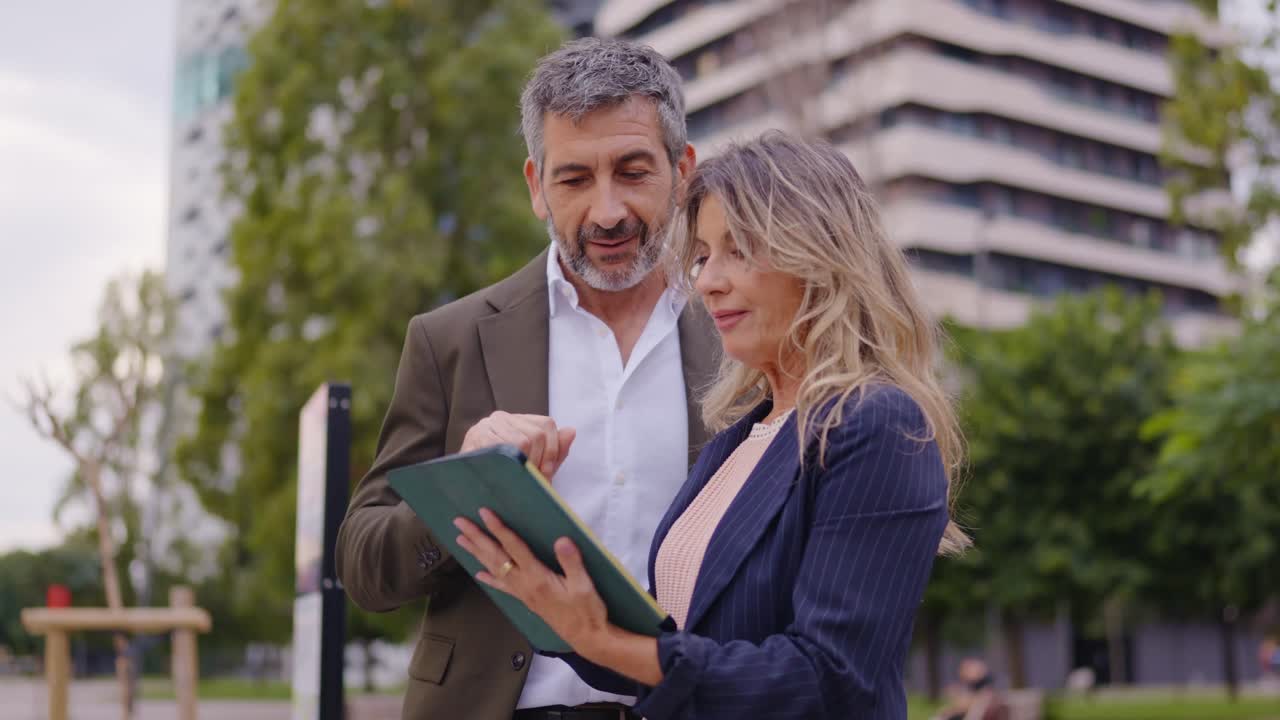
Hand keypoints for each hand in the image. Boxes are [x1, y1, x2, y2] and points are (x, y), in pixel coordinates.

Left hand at [453, 508, 612, 658]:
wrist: (586, 636)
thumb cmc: (586, 610)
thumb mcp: (584, 585)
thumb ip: (572, 562)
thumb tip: (561, 540)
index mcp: (537, 577)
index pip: (514, 547)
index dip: (499, 528)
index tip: (485, 513)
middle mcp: (524, 584)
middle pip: (495, 556)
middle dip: (477, 537)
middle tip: (460, 522)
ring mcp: (523, 592)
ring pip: (494, 568)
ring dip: (476, 553)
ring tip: (461, 540)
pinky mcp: (526, 599)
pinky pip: (502, 586)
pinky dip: (489, 579)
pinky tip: (479, 574)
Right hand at [460, 411, 575, 478]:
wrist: (465, 485)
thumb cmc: (503, 476)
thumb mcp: (534, 465)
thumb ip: (554, 451)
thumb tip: (572, 430)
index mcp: (519, 420)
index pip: (547, 424)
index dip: (553, 450)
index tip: (548, 473)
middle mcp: (503, 417)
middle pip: (536, 434)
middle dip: (540, 461)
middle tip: (533, 481)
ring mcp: (487, 425)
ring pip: (521, 441)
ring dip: (525, 466)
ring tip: (520, 481)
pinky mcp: (475, 436)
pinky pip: (501, 448)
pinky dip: (508, 465)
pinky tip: (505, 476)